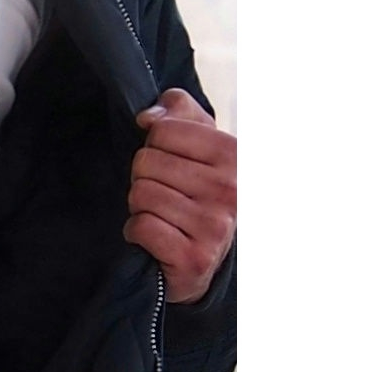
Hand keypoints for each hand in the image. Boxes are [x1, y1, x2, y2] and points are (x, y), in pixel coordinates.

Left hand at [125, 88, 235, 304]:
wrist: (209, 259)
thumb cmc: (200, 195)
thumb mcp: (200, 145)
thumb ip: (178, 112)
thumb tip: (147, 118)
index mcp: (234, 154)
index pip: (163, 130)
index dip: (155, 147)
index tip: (171, 165)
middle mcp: (231, 189)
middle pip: (146, 162)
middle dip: (144, 178)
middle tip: (164, 195)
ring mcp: (215, 225)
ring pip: (141, 193)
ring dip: (140, 206)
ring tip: (162, 216)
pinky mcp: (195, 257)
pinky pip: (141, 226)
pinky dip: (137, 232)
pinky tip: (155, 238)